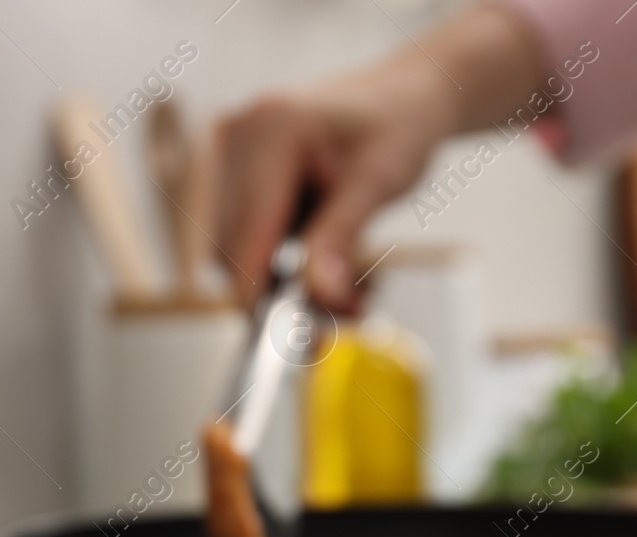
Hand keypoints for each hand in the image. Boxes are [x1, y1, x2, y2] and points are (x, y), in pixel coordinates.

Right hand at [214, 4, 544, 312]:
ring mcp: (231, 150)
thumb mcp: (377, 184)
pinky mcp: (236, 169)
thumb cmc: (399, 127)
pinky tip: (320, 255)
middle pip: (230, 248)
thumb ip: (340, 240)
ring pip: (233, 248)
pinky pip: (242, 234)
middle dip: (281, 291)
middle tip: (348, 312)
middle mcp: (237, 135)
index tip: (282, 339)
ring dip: (281, 280)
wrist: (406, 96)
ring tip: (349, 286)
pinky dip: (278, 259)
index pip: (245, 233)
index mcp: (271, 131)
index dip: (257, 292)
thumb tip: (319, 298)